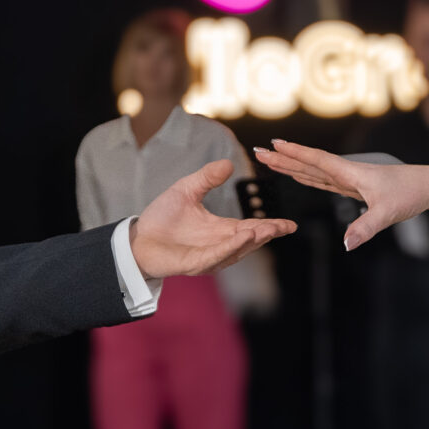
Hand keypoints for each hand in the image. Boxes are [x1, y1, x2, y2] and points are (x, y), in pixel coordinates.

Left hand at [127, 161, 295, 282]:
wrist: (139, 237)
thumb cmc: (163, 217)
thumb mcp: (187, 190)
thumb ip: (207, 178)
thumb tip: (229, 164)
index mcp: (221, 230)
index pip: (252, 228)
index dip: (271, 226)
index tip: (290, 224)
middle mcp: (219, 246)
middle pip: (250, 241)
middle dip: (267, 234)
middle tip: (285, 227)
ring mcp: (208, 257)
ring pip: (235, 251)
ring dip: (251, 241)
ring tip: (266, 229)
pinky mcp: (194, 264)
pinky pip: (215, 256)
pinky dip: (230, 247)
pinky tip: (243, 237)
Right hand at [255, 142, 428, 248]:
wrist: (428, 186)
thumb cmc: (410, 194)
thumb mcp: (388, 213)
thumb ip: (366, 227)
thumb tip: (346, 244)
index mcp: (351, 174)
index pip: (317, 162)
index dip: (295, 155)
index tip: (273, 146)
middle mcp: (347, 174)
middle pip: (309, 164)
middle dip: (284, 158)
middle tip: (259, 151)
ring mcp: (350, 181)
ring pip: (314, 172)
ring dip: (293, 166)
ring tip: (272, 160)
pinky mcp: (355, 188)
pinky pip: (325, 181)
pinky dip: (308, 177)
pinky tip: (299, 175)